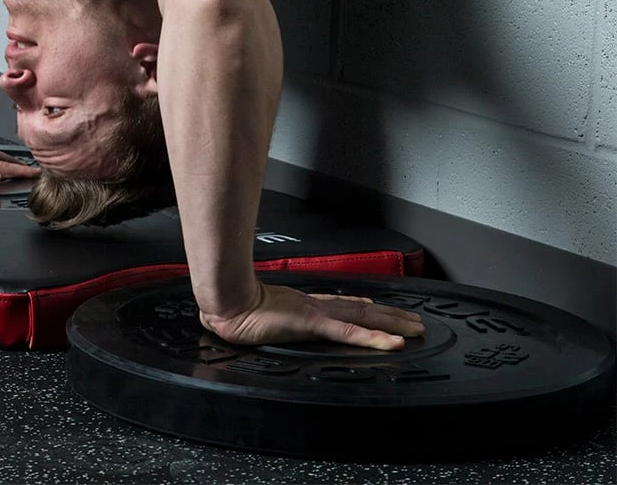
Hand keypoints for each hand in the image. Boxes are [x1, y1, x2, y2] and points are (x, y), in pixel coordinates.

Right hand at [199, 280, 424, 350]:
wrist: (227, 302)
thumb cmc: (234, 308)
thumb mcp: (256, 314)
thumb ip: (265, 318)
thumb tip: (257, 321)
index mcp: (302, 304)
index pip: (340, 304)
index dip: (364, 306)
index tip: (380, 307)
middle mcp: (314, 305)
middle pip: (362, 309)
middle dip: (391, 314)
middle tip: (415, 320)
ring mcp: (317, 313)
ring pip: (365, 317)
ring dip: (393, 323)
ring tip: (416, 329)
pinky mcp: (314, 324)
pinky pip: (352, 333)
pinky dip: (375, 337)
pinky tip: (394, 342)